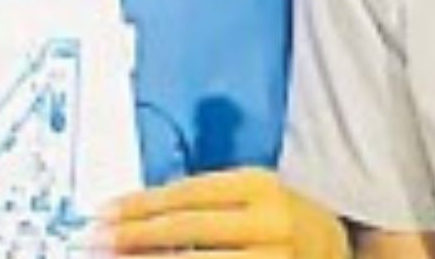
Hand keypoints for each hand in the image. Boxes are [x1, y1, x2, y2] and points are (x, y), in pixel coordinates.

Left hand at [99, 168, 347, 256]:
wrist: (337, 248)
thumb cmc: (281, 218)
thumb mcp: (250, 193)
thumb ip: (203, 200)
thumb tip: (137, 214)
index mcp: (260, 186)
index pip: (187, 193)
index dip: (140, 204)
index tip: (104, 212)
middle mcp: (271, 223)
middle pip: (188, 228)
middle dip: (135, 236)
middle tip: (97, 240)